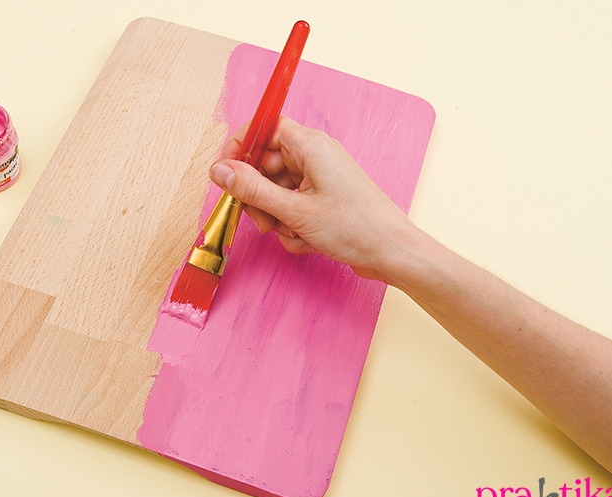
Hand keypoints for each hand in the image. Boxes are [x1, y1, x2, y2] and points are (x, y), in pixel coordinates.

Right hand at [209, 116, 417, 282]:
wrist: (392, 252)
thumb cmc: (356, 227)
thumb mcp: (294, 211)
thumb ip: (251, 190)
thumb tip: (219, 171)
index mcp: (310, 145)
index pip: (263, 128)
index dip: (241, 147)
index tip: (227, 174)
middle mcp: (314, 156)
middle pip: (266, 165)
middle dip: (259, 197)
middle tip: (264, 220)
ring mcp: (319, 178)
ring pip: (277, 190)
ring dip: (276, 216)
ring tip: (292, 233)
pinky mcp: (323, 199)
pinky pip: (292, 206)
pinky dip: (292, 225)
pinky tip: (307, 240)